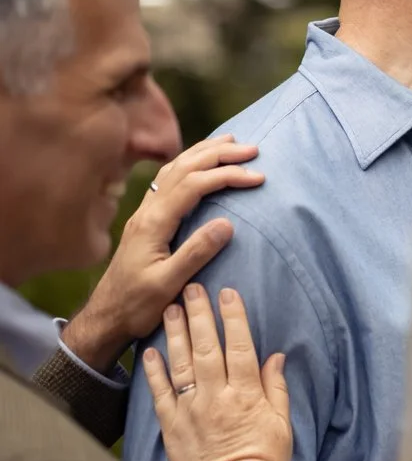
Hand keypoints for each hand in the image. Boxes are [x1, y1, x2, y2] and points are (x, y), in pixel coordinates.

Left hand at [63, 136, 263, 371]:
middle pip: (183, 168)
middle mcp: (147, 211)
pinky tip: (199, 164)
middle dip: (219, 154)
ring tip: (229, 143)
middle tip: (252, 149)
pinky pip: (169, 180)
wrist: (106, 317)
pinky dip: (189, 164)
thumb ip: (196, 253)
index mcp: (153, 223)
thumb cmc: (137, 306)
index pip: (193, 185)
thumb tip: (227, 223)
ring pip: (174, 169)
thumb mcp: (167, 285)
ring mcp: (145, 213)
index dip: (226, 175)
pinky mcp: (147, 220)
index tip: (257, 177)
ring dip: (203, 153)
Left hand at [142, 284, 290, 460]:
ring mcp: (191, 410)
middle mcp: (217, 396)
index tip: (228, 294)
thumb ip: (276, 388)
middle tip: (192, 288)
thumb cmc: (265, 460)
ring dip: (176, 334)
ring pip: (182, 363)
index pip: (240, 347)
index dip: (234, 318)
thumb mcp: (282, 423)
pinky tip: (150, 351)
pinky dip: (154, 371)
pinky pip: (160, 393)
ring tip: (170, 309)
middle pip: (207, 347)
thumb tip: (275, 356)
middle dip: (200, 315)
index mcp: (247, 394)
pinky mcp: (172, 426)